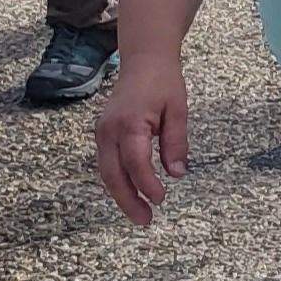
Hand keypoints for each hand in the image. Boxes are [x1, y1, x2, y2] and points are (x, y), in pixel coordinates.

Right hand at [93, 61, 190, 226]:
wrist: (143, 60)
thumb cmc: (163, 82)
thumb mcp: (178, 109)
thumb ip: (176, 143)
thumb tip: (176, 174)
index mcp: (130, 122)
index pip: (136, 162)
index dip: (147, 185)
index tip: (161, 199)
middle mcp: (110, 130)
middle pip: (113, 174)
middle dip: (128, 201)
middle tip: (145, 220)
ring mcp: (102, 132)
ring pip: (106, 172)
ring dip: (121, 195)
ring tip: (140, 214)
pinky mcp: (103, 134)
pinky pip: (107, 163)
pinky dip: (118, 181)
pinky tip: (133, 194)